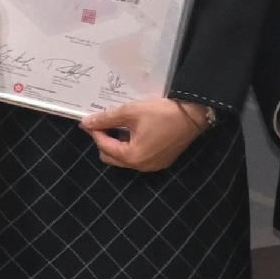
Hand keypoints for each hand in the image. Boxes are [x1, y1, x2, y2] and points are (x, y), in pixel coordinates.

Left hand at [83, 95, 210, 172]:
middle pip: (111, 157)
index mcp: (132, 157)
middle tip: (105, 122)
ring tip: (120, 124)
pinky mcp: (162, 160)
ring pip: (125, 157)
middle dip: (104, 140)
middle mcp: (142, 166)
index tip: (89, 119)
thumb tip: (86, 123)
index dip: (95, 131)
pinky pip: (139, 156)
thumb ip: (106, 118)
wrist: (193, 114)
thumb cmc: (161, 113)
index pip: (104, 146)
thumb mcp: (130, 112)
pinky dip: (132, 146)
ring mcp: (153, 166)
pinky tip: (135, 130)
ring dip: (118, 143)